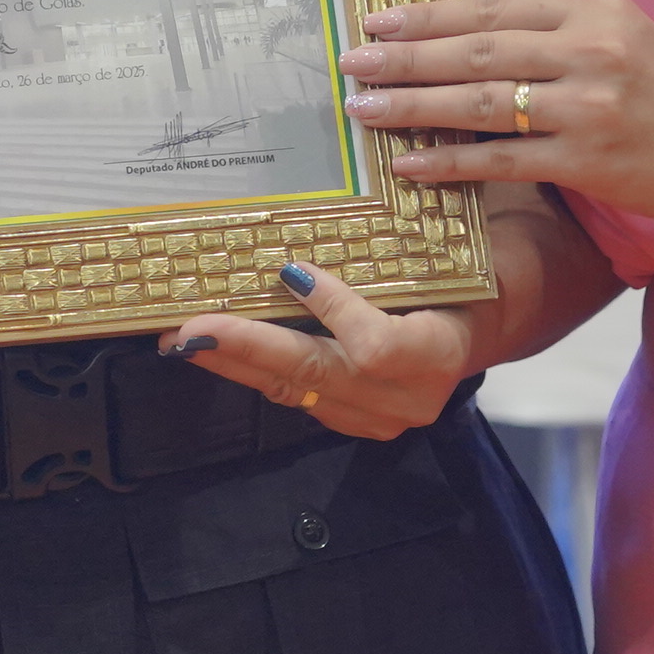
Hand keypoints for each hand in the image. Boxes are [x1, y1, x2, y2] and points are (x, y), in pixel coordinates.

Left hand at [159, 259, 484, 441]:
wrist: (471, 329)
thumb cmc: (453, 279)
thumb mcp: (434, 259)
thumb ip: (388, 254)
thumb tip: (317, 230)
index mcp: (438, 351)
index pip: (377, 346)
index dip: (333, 311)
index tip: (292, 272)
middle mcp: (409, 397)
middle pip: (318, 373)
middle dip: (249, 347)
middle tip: (191, 329)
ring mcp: (380, 418)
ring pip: (295, 390)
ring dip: (235, 362)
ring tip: (182, 339)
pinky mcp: (354, 423)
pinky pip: (295, 396)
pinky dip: (253, 370)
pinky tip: (215, 350)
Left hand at [340, 0, 653, 232]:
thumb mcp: (611, 32)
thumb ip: (545, 26)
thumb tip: (453, 29)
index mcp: (591, 8)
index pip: (493, 6)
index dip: (430, 15)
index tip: (378, 21)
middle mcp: (588, 50)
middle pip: (477, 51)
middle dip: (406, 58)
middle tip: (353, 61)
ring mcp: (587, 107)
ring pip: (481, 104)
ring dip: (413, 107)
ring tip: (364, 107)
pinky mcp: (586, 160)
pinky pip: (501, 160)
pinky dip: (450, 161)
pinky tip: (408, 162)